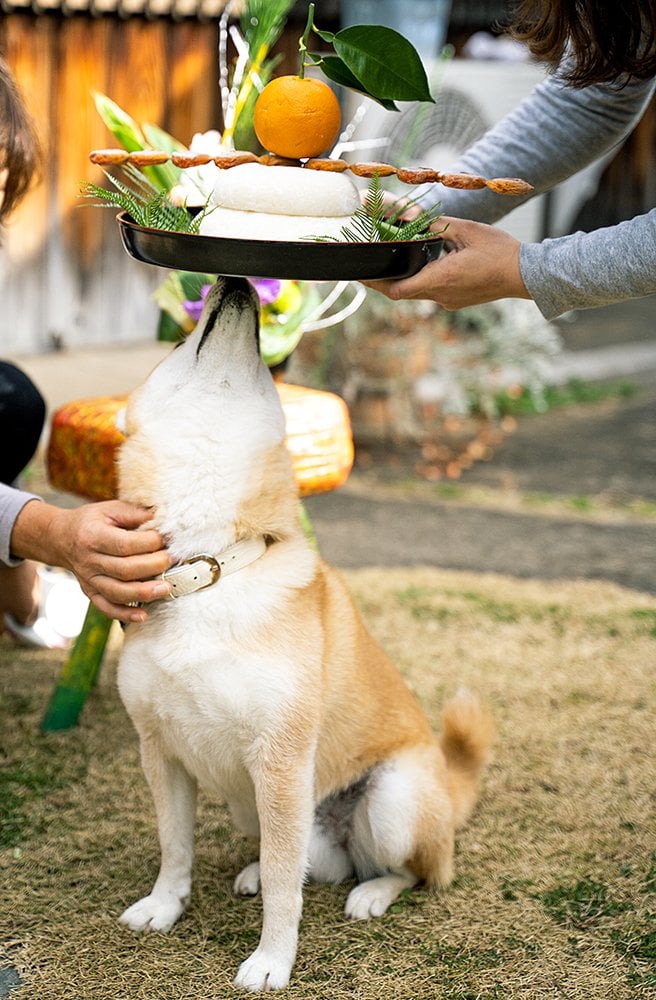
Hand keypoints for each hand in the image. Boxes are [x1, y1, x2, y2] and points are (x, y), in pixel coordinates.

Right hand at [11, 499, 171, 622]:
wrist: (61, 538)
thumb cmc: (92, 521)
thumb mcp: (110, 509)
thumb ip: (135, 513)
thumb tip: (163, 519)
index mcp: (93, 536)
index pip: (125, 544)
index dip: (150, 543)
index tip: (168, 540)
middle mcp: (89, 560)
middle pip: (124, 570)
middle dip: (153, 567)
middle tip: (173, 560)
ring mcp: (89, 579)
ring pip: (117, 592)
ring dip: (144, 593)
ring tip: (166, 588)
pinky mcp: (90, 592)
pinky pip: (106, 607)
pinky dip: (125, 614)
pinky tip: (143, 615)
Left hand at [363, 216, 530, 309]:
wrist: (526, 274)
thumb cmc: (499, 252)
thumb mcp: (466, 231)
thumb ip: (437, 225)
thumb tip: (413, 218)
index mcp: (440, 279)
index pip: (397, 290)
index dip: (375, 284)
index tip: (360, 275)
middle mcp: (441, 295)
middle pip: (404, 292)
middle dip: (385, 280)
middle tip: (369, 268)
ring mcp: (450, 301)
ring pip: (418, 292)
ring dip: (406, 279)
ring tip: (394, 262)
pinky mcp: (458, 301)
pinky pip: (433, 291)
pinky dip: (423, 279)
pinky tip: (425, 264)